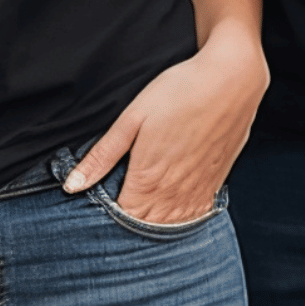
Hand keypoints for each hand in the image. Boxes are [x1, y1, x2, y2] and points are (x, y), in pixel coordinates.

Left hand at [64, 25, 267, 222]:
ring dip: (155, 221)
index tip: (100, 202)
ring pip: (171, 224)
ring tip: (143, 204)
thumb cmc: (180, 91)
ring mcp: (198, 190)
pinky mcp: (217, 182)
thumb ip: (103, 155)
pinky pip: (195, 215)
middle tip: (118, 204)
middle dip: (129, 221)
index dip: (108, 215)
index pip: (122, 219)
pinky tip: (172, 202)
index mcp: (148, 179)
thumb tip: (72, 185)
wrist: (232, 79)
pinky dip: (180, 216)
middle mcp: (174, 193)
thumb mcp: (132, 118)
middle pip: (146, 226)